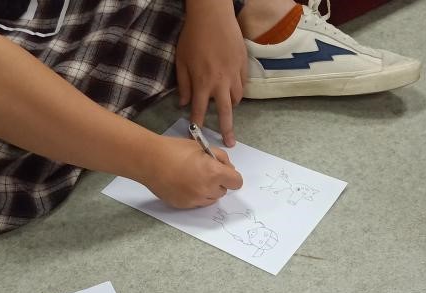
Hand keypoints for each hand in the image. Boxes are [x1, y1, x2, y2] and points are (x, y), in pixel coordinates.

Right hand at [141, 136, 242, 207]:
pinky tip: (184, 184)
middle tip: (204, 171)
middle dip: (218, 182)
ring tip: (193, 177)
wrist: (150, 161)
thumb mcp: (202, 147)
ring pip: (211, 199)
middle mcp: (207, 190)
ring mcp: (195, 200)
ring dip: (208, 190)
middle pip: (223, 191)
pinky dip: (196, 196)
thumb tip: (229, 169)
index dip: (232, 176)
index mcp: (214, 173)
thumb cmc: (174, 150)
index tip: (225, 172)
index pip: (236, 182)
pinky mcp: (184, 206)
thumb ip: (221, 158)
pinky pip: (197, 203)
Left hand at [176, 0, 246, 145]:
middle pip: (225, 112)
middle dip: (227, 129)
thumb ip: (184, 84)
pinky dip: (239, 91)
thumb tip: (183, 103)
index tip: (197, 135)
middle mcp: (220, 83)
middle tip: (230, 143)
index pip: (199, 110)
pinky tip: (235, 91)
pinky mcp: (243, 65)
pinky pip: (243, 84)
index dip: (197, 124)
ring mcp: (234, 74)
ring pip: (237, 98)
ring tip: (229, 109)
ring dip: (232, 106)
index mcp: (203, 83)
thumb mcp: (181, 61)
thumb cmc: (193, 37)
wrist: (213, 16)